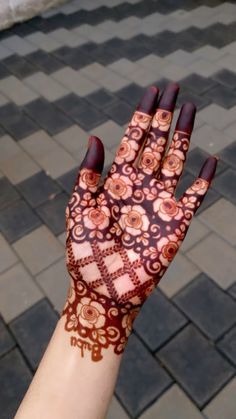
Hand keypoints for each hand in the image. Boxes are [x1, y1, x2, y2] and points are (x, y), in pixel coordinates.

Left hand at [62, 83, 216, 360]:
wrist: (104, 290)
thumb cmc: (86, 253)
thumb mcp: (80, 209)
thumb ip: (89, 174)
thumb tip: (94, 136)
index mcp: (117, 182)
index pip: (133, 140)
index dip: (143, 115)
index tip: (152, 92)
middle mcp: (141, 187)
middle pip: (156, 143)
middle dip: (165, 115)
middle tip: (175, 88)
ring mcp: (161, 202)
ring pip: (176, 160)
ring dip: (184, 134)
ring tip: (191, 107)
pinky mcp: (178, 223)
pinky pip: (195, 196)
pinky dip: (204, 178)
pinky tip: (211, 158)